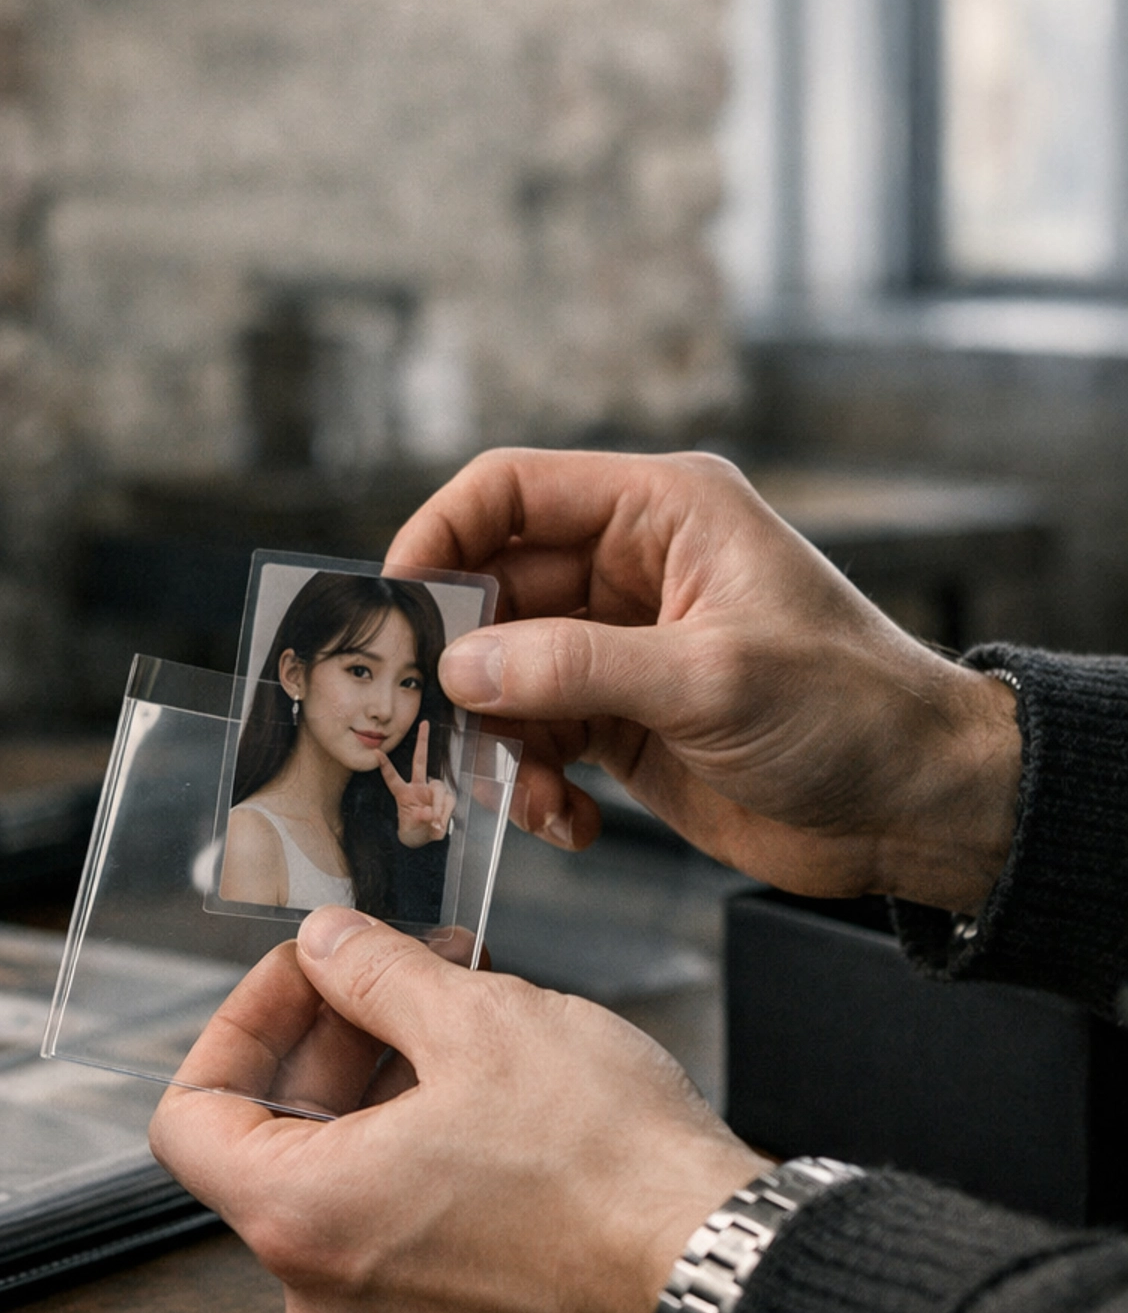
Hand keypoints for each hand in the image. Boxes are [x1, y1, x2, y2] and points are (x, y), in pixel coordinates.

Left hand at [150, 905, 762, 1312]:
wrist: (724, 1287)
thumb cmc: (612, 1172)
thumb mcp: (481, 1020)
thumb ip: (376, 974)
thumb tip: (331, 947)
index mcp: (302, 1220)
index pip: (192, 1118)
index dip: (243, 1024)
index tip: (308, 978)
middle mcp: (326, 1304)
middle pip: (280, 1152)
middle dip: (339, 1048)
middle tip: (412, 978)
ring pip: (352, 1201)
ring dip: (391, 1106)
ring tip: (477, 1033)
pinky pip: (411, 1255)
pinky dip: (433, 1179)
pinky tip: (508, 1121)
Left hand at [377, 720, 455, 846]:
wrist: (425, 841)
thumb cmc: (413, 832)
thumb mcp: (411, 830)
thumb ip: (419, 820)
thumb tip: (430, 813)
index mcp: (403, 794)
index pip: (392, 778)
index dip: (385, 766)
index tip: (376, 753)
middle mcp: (417, 787)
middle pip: (420, 761)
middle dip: (423, 741)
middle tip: (425, 724)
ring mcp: (432, 791)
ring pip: (439, 790)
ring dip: (439, 807)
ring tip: (435, 824)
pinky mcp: (445, 798)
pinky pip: (448, 801)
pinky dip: (445, 813)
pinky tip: (439, 824)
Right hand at [388, 447, 1021, 913]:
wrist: (918, 806)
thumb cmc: (851, 711)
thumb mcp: (708, 679)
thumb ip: (574, 668)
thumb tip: (461, 668)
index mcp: (662, 513)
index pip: (514, 491)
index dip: (441, 534)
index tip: (395, 602)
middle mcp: (635, 569)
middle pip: (495, 592)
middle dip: (463, 662)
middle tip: (437, 722)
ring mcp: (625, 649)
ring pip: (506, 676)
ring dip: (496, 738)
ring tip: (522, 791)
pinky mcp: (627, 722)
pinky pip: (538, 739)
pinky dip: (534, 783)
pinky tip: (566, 821)